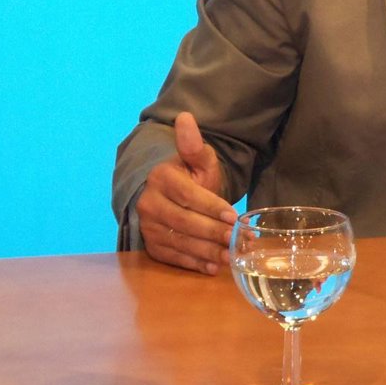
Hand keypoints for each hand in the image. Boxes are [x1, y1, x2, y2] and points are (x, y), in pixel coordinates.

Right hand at [135, 111, 237, 274]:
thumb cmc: (191, 175)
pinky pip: (172, 257)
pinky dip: (193, 264)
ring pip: (179, 242)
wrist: (171, 192)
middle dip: (213, 232)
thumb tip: (185, 117)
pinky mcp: (150, 244)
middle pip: (184, 222)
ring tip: (231, 256)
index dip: (211, 207)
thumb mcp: (198, 159)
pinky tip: (213, 267)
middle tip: (237, 240)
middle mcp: (149, 203)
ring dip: (207, 251)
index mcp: (161, 178)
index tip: (233, 216)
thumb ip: (194, 145)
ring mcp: (147, 226)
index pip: (188, 196)